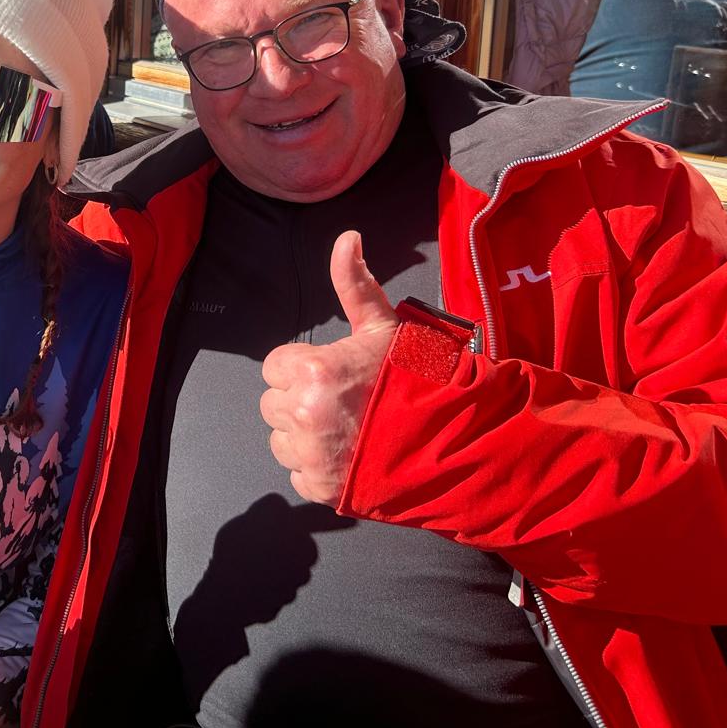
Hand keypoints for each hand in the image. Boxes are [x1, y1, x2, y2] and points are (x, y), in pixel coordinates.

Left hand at [260, 231, 398, 505]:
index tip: (331, 372)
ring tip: (347, 427)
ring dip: (304, 435)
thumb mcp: (384, 325)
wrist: (453, 438)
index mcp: (311, 372)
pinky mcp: (320, 489)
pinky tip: (349, 454)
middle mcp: (304, 415)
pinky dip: (317, 467)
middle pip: (273, 403)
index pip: (275, 367)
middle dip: (300, 400)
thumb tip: (346, 237)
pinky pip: (297, 474)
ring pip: (281, 440)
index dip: (302, 367)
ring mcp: (311, 456)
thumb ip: (354, 284)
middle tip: (344, 400)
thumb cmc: (415, 377)